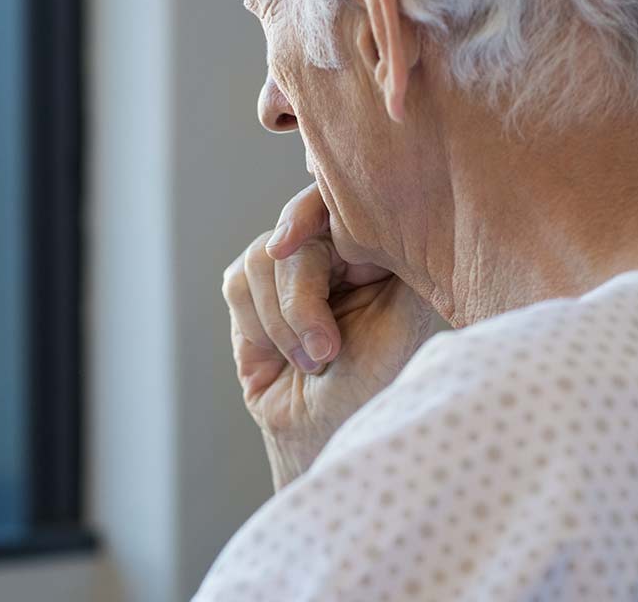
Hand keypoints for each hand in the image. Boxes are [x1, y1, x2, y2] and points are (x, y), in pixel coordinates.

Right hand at [221, 183, 437, 488]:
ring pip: (261, 259)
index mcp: (373, 248)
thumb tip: (374, 198)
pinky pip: (237, 285)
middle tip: (325, 352)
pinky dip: (261, 330)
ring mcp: (287, 273)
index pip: (338, 200)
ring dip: (285, 323)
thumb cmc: (379, 384)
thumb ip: (388, 251)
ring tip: (314, 364)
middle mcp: (330, 253)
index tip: (298, 239)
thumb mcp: (400, 312)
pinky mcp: (249, 298)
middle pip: (295, 232)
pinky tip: (286, 362)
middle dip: (302, 297)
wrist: (333, 439)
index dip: (314, 212)